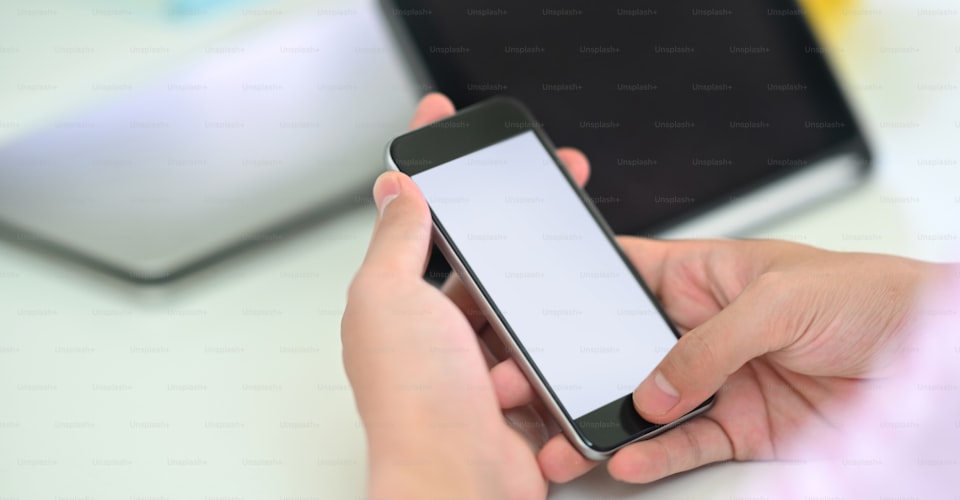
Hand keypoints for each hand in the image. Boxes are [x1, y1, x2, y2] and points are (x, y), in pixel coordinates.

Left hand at [340, 93, 590, 498]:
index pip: (414, 215)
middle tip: (544, 187)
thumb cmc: (413, 404)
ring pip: (520, 303)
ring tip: (545, 292)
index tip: (445, 122)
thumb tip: (395, 187)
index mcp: (397, 300)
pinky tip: (557, 339)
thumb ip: (396, 239)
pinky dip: (555, 342)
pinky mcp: (519, 390)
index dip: (432, 165)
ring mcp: (479, 361)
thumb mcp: (389, 297)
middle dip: (512, 224)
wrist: (459, 483)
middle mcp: (435, 330)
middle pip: (479, 257)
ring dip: (536, 296)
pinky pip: (546, 348)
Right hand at [539, 238, 941, 482]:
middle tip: (531, 383)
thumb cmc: (869, 296)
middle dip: (575, 367)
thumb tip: (657, 386)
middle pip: (621, 348)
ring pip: (646, 405)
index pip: (623, 274)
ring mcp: (719, 381)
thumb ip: (710, 343)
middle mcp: (702, 329)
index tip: (532, 304)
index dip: (577, 285)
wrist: (934, 359)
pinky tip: (627, 458)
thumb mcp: (779, 299)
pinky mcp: (741, 427)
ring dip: (605, 422)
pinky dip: (653, 456)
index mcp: (703, 275)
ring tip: (568, 435)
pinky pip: (685, 446)